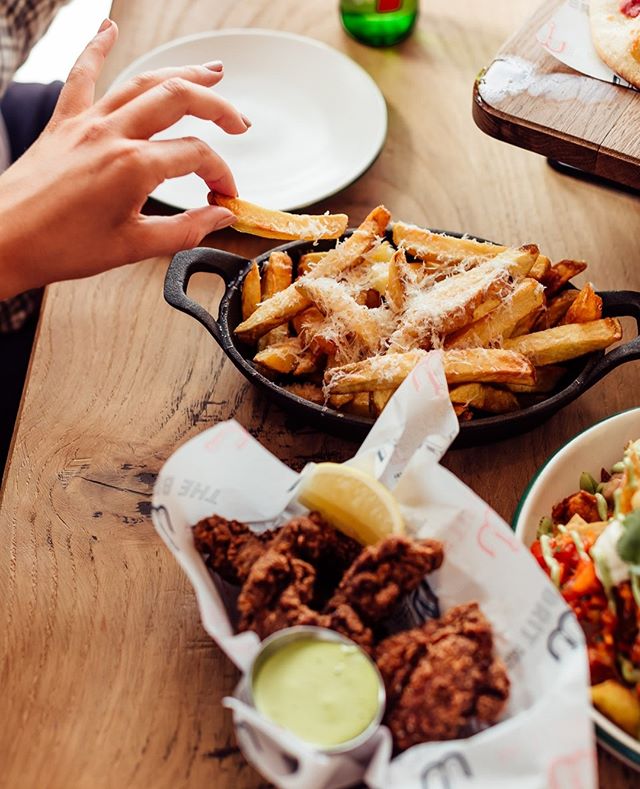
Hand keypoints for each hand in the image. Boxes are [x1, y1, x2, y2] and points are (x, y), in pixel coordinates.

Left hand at [0, 19, 247, 298]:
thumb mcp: (133, 247)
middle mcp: (113, 134)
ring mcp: (87, 123)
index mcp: (134, 166)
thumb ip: (185, 231)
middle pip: (180, 99)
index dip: (222, 175)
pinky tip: (109, 29)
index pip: (198, 156)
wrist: (3, 241)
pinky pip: (82, 74)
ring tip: (211, 71)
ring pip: (143, 81)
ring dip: (182, 73)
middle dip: (218, 106)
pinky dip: (97, 47)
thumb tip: (219, 219)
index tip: (225, 196)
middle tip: (239, 122)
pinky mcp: (64, 122)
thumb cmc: (60, 247)